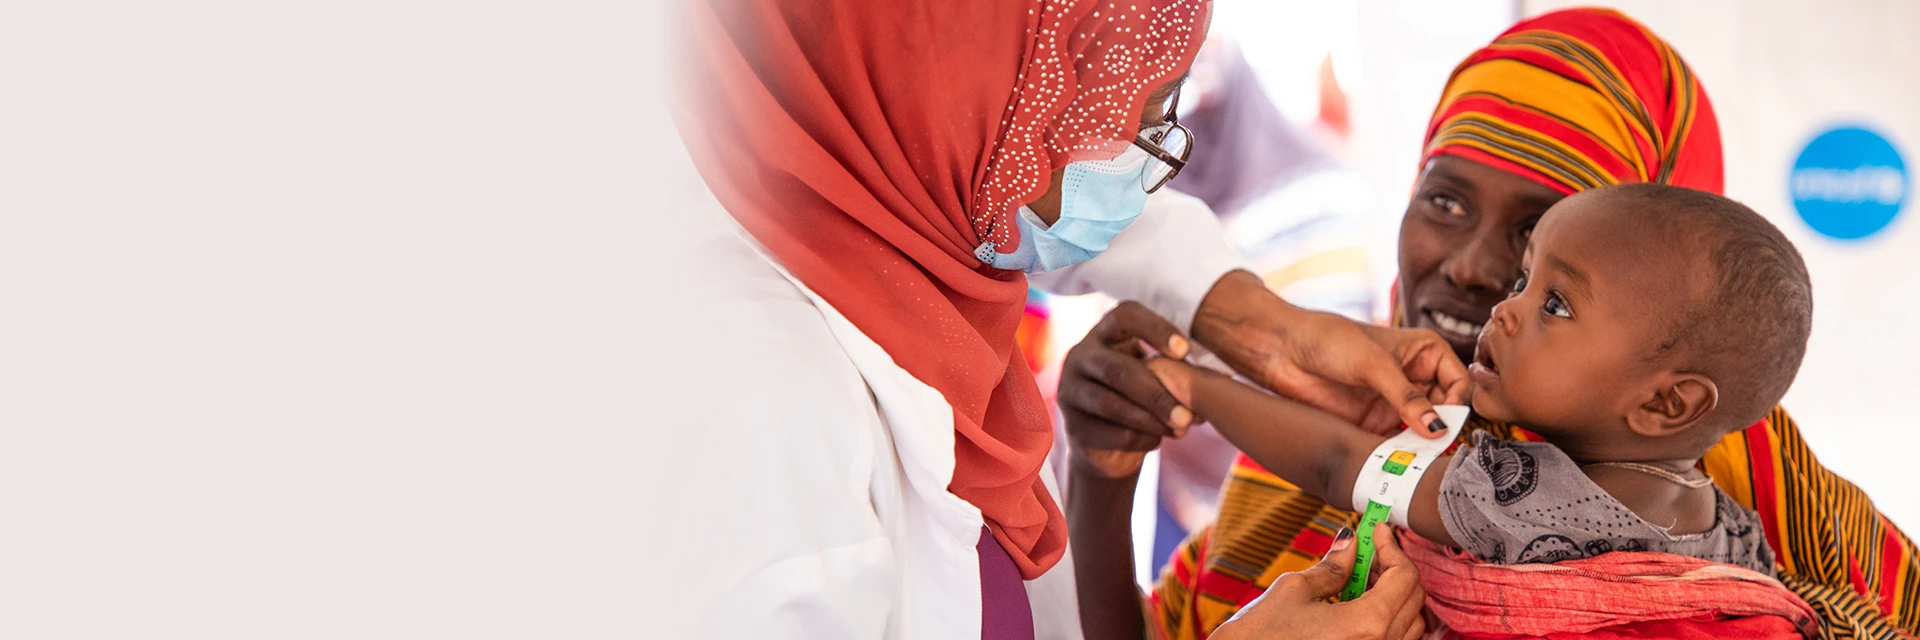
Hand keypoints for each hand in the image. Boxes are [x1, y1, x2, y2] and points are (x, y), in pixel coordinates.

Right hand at [1059, 301, 1193, 478]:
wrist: (1108, 443)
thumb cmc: (1141, 397)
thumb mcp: (1154, 374)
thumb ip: (1173, 366)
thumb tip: (1213, 376)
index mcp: (1104, 333)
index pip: (1125, 316)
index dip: (1155, 329)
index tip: (1185, 351)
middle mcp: (1080, 356)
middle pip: (1118, 370)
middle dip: (1157, 394)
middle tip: (1189, 416)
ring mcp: (1069, 390)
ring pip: (1111, 404)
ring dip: (1150, 420)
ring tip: (1180, 430)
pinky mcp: (1071, 425)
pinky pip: (1108, 433)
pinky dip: (1139, 438)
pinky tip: (1158, 440)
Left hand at [1192, 271, 1468, 436]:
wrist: (1283, 350)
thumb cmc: (1330, 341)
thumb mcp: (1374, 365)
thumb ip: (1406, 397)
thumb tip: (1438, 427)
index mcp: (1425, 352)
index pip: (1458, 382)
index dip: (1456, 402)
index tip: (1445, 421)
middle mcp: (1414, 378)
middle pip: (1444, 410)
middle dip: (1442, 429)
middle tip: (1436, 448)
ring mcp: (1394, 402)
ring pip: (1422, 431)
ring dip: (1422, 445)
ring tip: (1417, 459)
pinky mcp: (1373, 422)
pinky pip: (1397, 443)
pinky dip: (1400, 453)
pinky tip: (1397, 462)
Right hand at [1209, 523, 1427, 639]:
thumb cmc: (1261, 634)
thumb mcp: (1295, 590)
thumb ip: (1333, 566)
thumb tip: (1351, 542)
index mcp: (1366, 625)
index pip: (1404, 577)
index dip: (1392, 547)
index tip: (1378, 531)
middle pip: (1413, 599)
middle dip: (1394, 568)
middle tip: (1368, 551)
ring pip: (1410, 623)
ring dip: (1394, 595)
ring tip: (1361, 579)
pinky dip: (1387, 618)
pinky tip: (1358, 605)